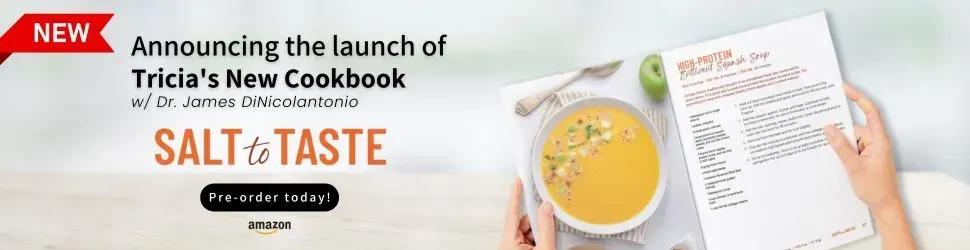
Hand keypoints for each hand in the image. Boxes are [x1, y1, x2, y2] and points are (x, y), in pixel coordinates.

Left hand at [499, 178, 556, 249]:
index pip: (512, 213)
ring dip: (538, 233)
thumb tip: (546, 206)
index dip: (516, 195)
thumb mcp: (545, 248)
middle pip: (522, 223)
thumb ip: (546, 227)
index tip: (517, 181)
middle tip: (551, 221)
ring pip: (526, 231)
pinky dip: (537, 239)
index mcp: (509, 241)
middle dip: (536, 222)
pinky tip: (545, 244)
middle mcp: (507, 244)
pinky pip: (527, 239)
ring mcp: (511, 248)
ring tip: (548, 241)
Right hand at [824, 83, 915, 249]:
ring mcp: (872, 149)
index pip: (871, 112)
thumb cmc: (875, 188)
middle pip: (855, 127)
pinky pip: (853, 147)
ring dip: (841, 145)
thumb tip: (829, 128)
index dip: (859, 98)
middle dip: (841, 132)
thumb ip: (840, 146)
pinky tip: (835, 157)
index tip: (845, 89)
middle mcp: (877, 142)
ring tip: (833, 154)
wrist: (885, 206)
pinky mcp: (868, 157)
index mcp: (879, 140)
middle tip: (823, 130)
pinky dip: (844, 150)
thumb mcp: (853, 167)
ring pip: (852, 138)